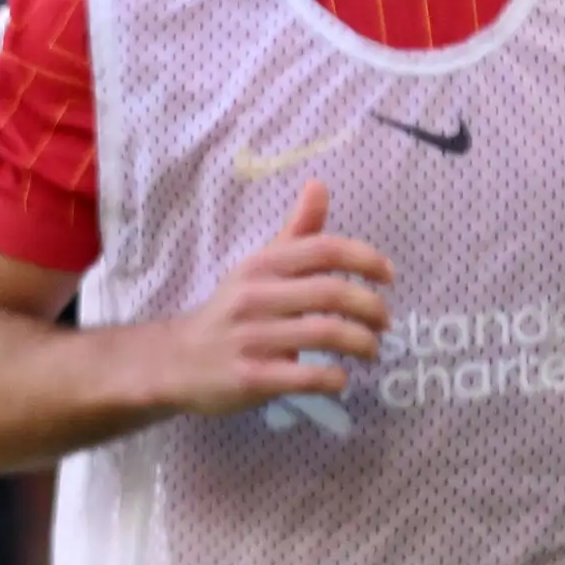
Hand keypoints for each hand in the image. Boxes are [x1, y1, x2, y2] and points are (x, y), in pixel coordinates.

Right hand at [152, 182, 394, 416]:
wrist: (175, 361)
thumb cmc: (229, 312)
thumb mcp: (257, 268)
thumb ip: (295, 233)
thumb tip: (320, 185)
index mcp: (260, 266)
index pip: (323, 249)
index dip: (366, 259)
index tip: (388, 277)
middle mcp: (255, 297)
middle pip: (331, 292)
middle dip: (371, 308)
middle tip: (385, 323)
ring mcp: (251, 338)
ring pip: (326, 333)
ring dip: (362, 343)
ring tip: (371, 350)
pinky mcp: (251, 377)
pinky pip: (307, 376)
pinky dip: (335, 379)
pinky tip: (340, 379)